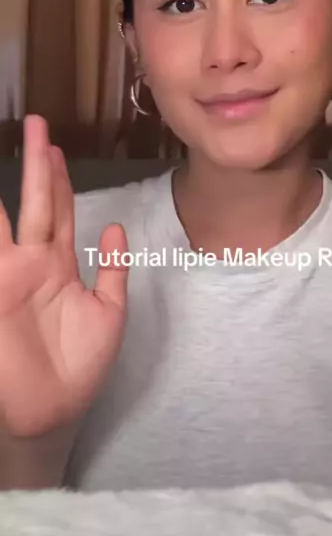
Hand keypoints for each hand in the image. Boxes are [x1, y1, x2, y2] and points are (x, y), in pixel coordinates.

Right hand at [0, 115, 127, 437]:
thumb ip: (114, 269)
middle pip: (37, 202)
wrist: (53, 412)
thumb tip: (117, 226)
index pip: (61, 210)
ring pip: (7, 218)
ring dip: (6, 187)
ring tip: (20, 147)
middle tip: (36, 123)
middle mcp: (34, 261)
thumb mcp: (109, 313)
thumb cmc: (80, 365)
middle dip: (38, 163)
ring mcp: (11, 274)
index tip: (56, 144)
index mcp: (61, 264)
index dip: (61, 178)